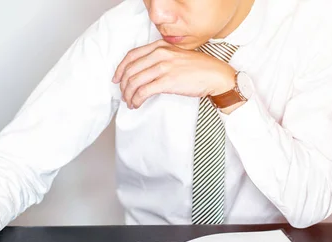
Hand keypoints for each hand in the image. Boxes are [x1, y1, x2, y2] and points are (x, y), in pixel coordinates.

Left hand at [112, 40, 235, 108]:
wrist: (215, 75)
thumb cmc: (197, 68)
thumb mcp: (175, 56)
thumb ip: (159, 59)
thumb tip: (141, 73)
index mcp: (160, 46)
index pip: (131, 56)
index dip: (120, 69)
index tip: (116, 79)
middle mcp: (159, 54)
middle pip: (130, 70)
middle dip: (123, 86)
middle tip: (123, 95)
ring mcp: (163, 67)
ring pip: (134, 82)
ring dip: (128, 95)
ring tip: (130, 102)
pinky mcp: (167, 81)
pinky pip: (143, 92)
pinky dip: (136, 100)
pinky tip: (136, 104)